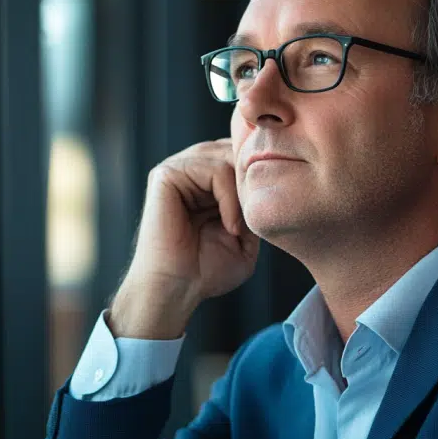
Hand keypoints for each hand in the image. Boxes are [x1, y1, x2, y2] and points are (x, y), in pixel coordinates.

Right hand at [110, 139, 260, 338]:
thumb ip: (256, 204)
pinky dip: (230, 198)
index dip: (264, 178)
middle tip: (258, 218)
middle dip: (255, 182)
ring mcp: (178, 168)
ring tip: (241, 228)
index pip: (244, 154)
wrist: (176, 289)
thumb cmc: (207, 270)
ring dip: (244, 193)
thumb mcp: (247, 235)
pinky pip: (215, 169)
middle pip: (239, 149)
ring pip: (230, 157)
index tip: (268, 215)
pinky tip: (230, 226)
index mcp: (209, 178)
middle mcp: (192, 167)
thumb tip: (270, 176)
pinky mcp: (167, 174)